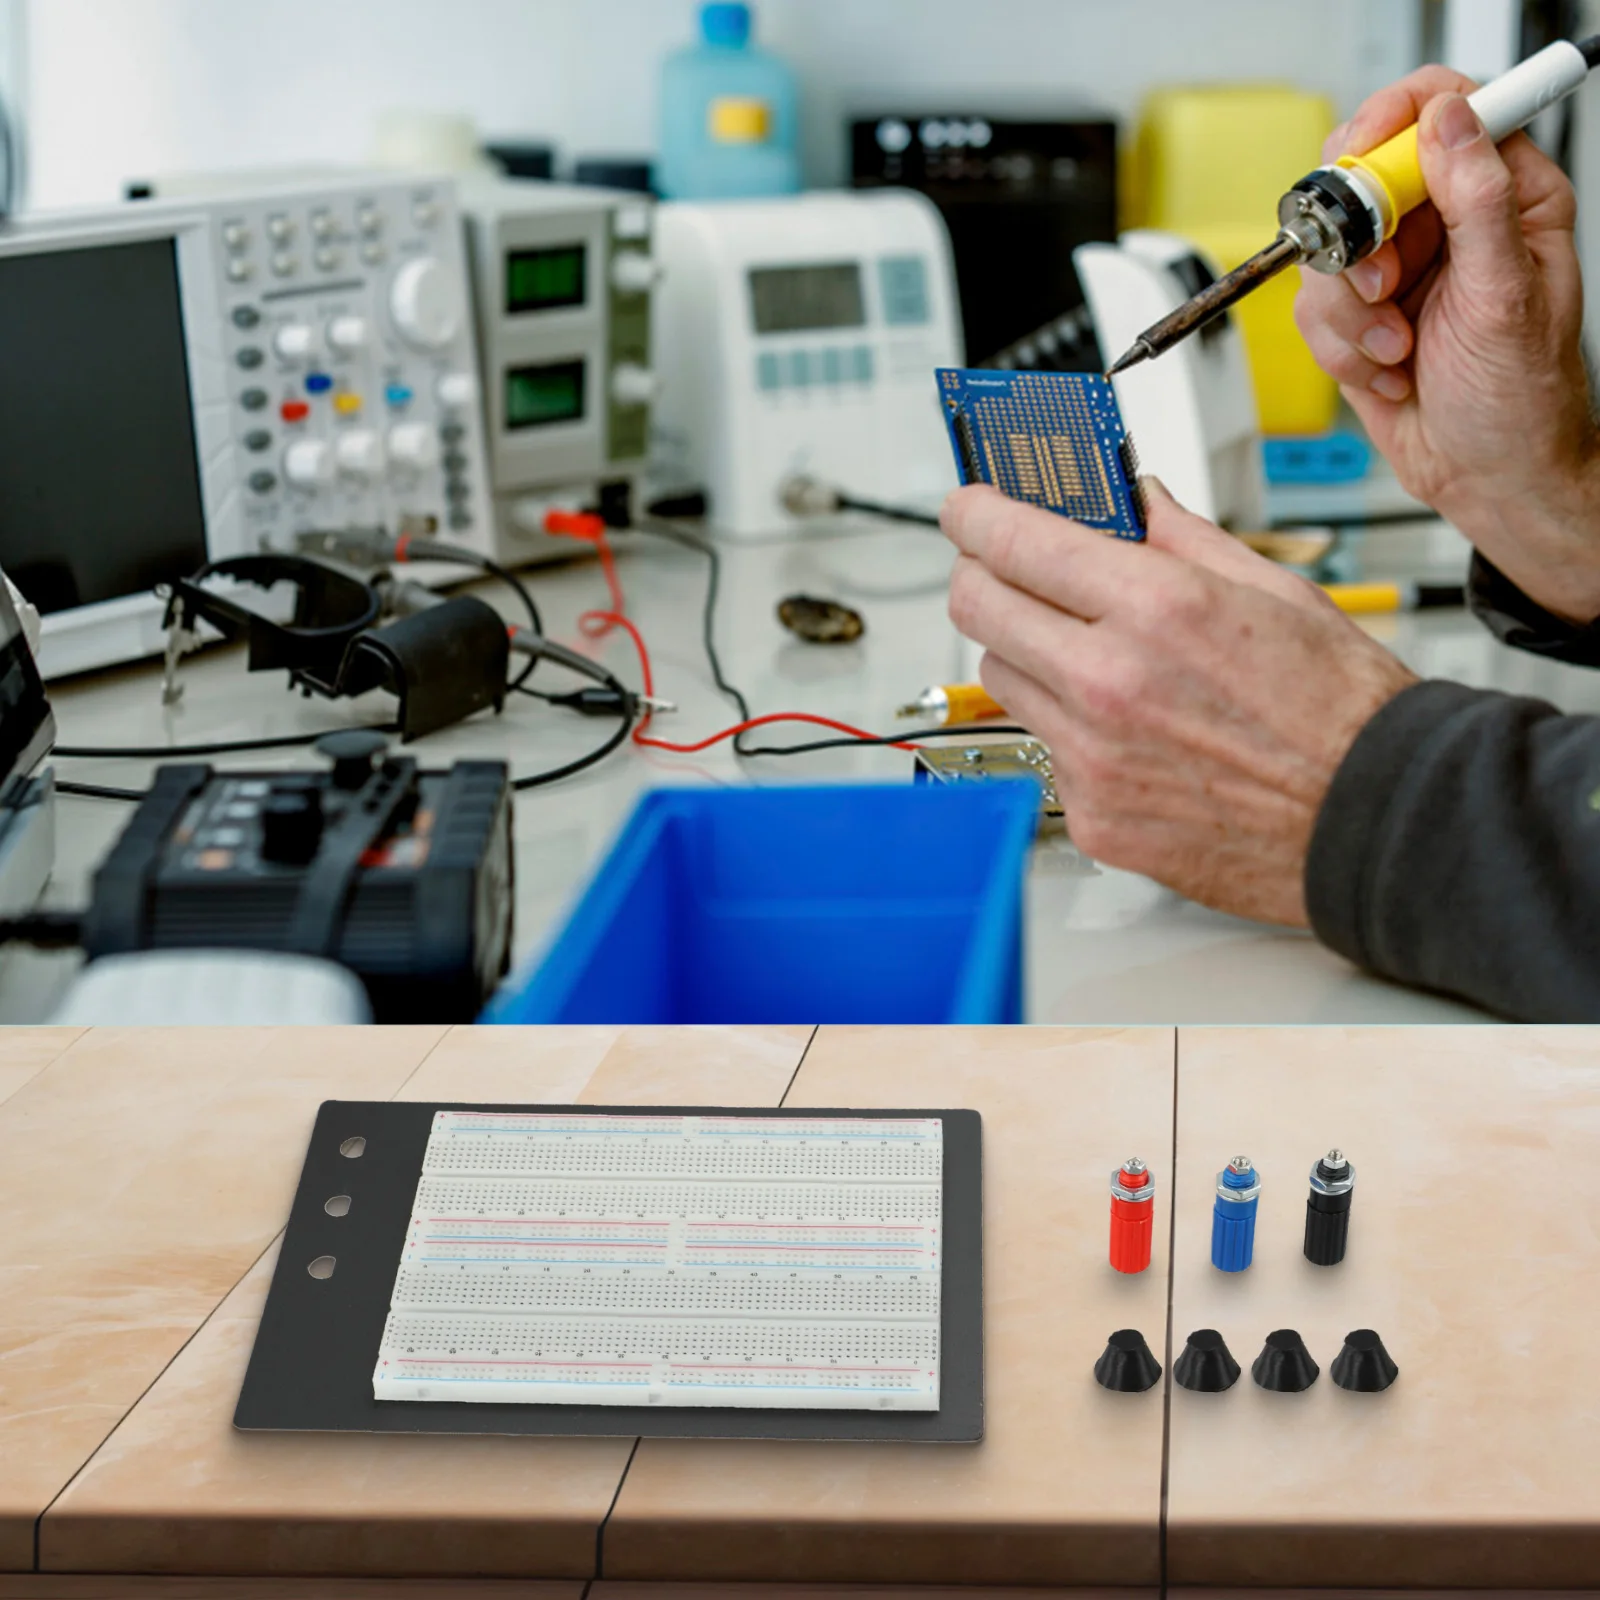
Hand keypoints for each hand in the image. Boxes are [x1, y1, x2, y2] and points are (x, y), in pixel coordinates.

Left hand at [942, 481, 1416, 924]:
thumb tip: (1134, 500)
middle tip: (1002, 566)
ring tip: (1085, 650)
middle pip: (976, 609)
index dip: (974, 514)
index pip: (1011, 541)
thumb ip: (1182, 538)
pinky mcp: (1093, 816)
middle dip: (979, 574)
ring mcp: (1093, 757)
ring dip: (1023, 651)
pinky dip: (1068, 729)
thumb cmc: (1343, 712)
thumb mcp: (1272, 591)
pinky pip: (1045, 751)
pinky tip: (1126, 727)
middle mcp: (1109, 683)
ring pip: (1002, 680)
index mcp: (1155, 609)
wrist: (1377, 822)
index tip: (966, 507)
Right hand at [1294, 69, 1599, 622]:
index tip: (1366, 170)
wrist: (1484, 477)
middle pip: (1362, 176)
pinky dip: (1340, 349)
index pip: (1439, 108)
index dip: (1392, 124)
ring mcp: (1400, 268)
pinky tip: (1385, 370)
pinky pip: (1313, 309)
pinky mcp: (1359, 315)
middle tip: (1384, 284)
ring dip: (1351, 314)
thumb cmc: (1519, 399)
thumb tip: (1449, 120)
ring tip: (1396, 349)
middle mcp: (1448, 222)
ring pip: (1328, 251)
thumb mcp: (1506, 294)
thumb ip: (1479, 200)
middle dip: (1359, 242)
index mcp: (1504, 194)